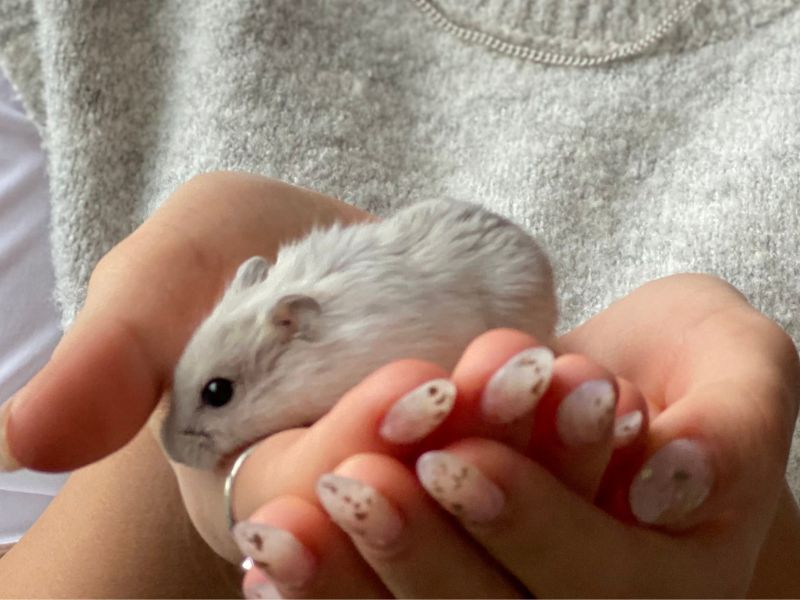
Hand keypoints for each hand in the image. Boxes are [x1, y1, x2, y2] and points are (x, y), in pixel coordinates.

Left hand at [237, 275, 799, 597]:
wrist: (632, 378)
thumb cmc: (686, 364)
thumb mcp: (738, 365)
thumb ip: (731, 426)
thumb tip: (669, 486)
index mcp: (672, 579)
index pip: (601, 582)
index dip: (530, 527)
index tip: (457, 459)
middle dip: (423, 556)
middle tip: (357, 486)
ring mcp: (515, 597)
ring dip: (351, 583)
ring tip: (284, 530)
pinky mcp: (461, 577)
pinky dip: (327, 587)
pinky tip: (272, 559)